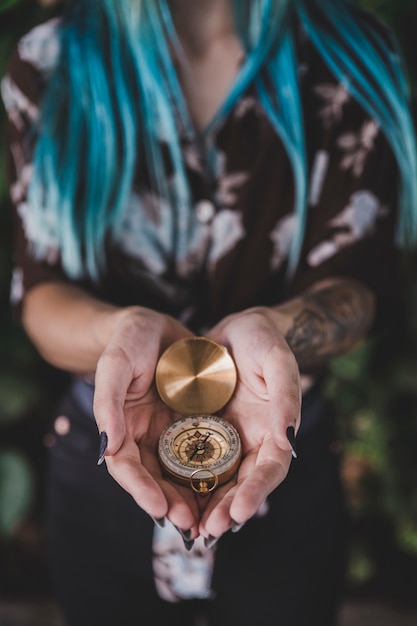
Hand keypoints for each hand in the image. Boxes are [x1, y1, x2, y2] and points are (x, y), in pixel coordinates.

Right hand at [92, 307, 200, 535]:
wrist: (159, 325)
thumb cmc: (130, 339)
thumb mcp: (116, 363)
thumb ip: (108, 402)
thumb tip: (107, 448)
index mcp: (123, 426)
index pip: (126, 466)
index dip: (140, 490)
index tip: (159, 510)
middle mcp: (146, 435)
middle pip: (156, 478)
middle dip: (171, 502)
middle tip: (191, 524)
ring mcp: (172, 432)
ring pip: (181, 473)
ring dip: (194, 497)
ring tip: (212, 519)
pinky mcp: (196, 424)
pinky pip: (205, 453)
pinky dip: (214, 473)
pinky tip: (231, 488)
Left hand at [199, 307, 300, 538]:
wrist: (236, 329)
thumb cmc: (263, 339)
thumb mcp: (277, 360)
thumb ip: (286, 397)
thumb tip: (289, 441)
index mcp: (275, 429)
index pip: (270, 469)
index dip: (256, 492)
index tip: (238, 514)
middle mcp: (251, 440)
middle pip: (241, 483)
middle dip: (225, 508)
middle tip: (205, 531)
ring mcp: (226, 437)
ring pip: (216, 478)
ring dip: (203, 504)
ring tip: (184, 525)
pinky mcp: (203, 431)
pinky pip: (193, 459)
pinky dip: (183, 479)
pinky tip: (167, 494)